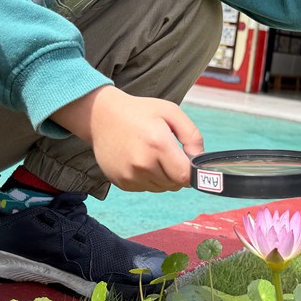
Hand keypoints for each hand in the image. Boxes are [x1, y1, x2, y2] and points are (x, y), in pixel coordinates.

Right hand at [53, 86, 202, 191]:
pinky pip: (145, 188)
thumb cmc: (139, 112)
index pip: (185, 176)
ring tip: (152, 155)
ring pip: (161, 188)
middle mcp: (142, 163)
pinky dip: (148, 178)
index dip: (192, 172)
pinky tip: (139, 160)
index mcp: (158, 144)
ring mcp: (130, 175)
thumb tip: (200, 158)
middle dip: (177, 172)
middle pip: (174, 184)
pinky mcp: (121, 182)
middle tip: (168, 153)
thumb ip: (192, 135)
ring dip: (163, 176)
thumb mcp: (170, 112)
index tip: (189, 162)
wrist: (100, 116)